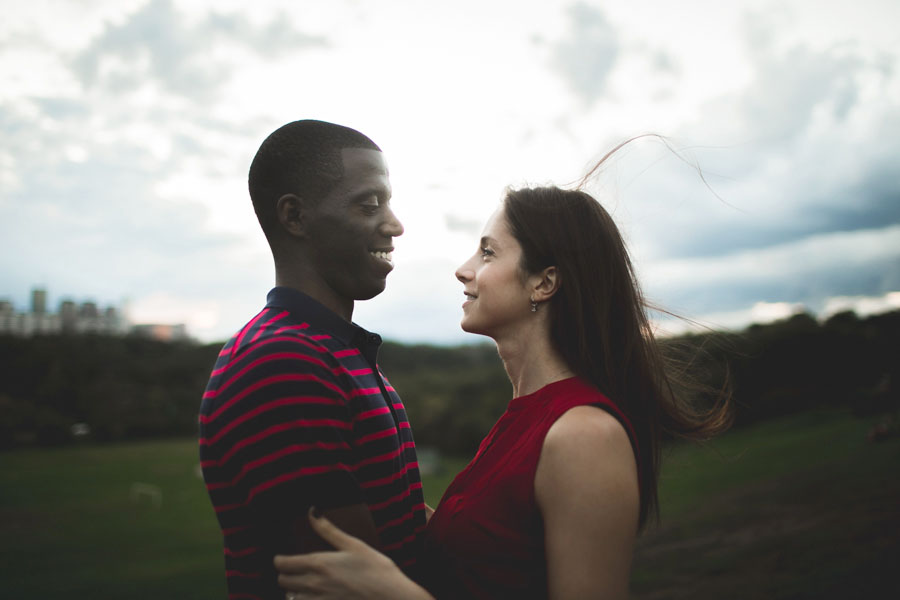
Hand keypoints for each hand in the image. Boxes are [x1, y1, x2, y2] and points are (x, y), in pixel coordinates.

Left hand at [274, 507, 432, 599]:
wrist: (390, 596)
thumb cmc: (376, 569)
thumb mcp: (353, 544)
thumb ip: (328, 530)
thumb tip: (313, 513)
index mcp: (319, 564)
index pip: (283, 564)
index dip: (279, 560)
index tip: (282, 557)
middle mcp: (314, 584)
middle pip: (283, 581)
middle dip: (285, 574)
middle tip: (294, 570)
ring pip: (291, 597)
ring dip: (293, 591)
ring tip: (304, 584)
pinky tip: (315, 596)